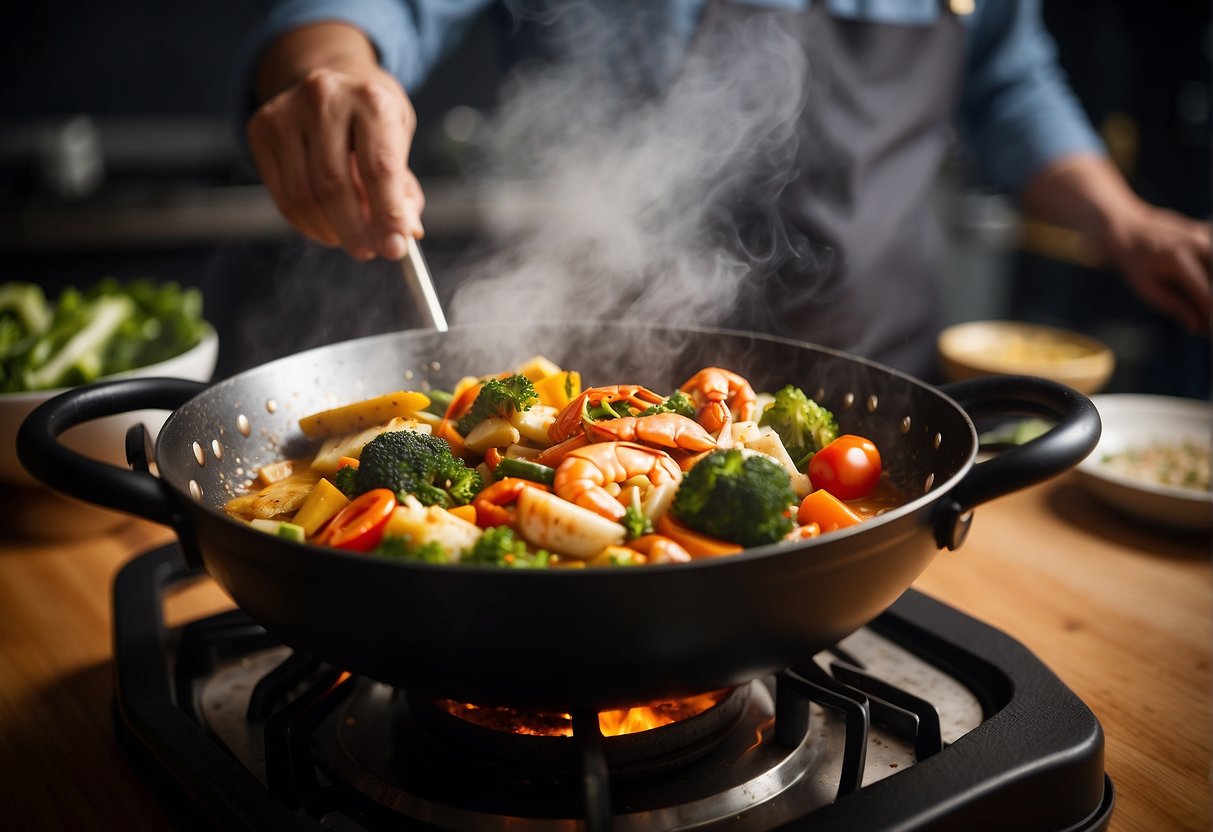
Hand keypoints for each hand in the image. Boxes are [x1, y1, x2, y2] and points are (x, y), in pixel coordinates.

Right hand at [246, 25, 423, 260]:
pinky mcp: (261, 129)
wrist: (333, 83)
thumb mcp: (399, 142)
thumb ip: (404, 189)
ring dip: (329, 230)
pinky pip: (283, 196)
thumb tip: (406, 234)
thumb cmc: (373, 120)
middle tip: (368, 252)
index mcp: (371, 100)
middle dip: (354, 230)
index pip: (379, 168)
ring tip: (350, 238)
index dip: (387, 215)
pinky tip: (326, 226)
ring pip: (303, 196)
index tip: (394, 250)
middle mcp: (324, 98)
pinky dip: (307, 224)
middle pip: (334, 185)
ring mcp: (286, 111)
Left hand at [1101, 204, 1210, 333]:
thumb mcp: (1147, 288)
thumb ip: (1174, 306)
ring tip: (1204, 313)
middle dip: (1212, 307)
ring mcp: (1205, 236)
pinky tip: (1201, 292)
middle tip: (1206, 326)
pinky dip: (1210, 277)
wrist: (1130, 229)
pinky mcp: (1208, 234)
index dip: (1211, 317)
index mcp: (1178, 259)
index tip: (1210, 332)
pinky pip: (1212, 259)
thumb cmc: (1135, 263)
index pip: (1206, 294)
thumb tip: (1198, 328)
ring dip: (1210, 295)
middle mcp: (1197, 245)